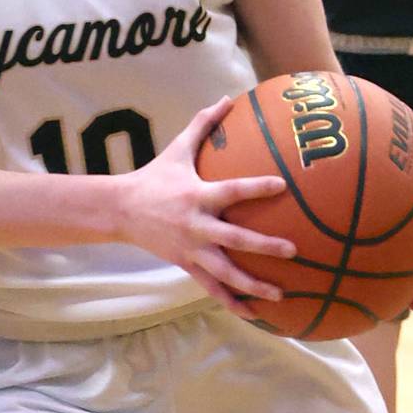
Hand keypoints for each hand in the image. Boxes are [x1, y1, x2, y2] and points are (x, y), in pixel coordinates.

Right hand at [117, 97, 296, 317]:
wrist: (121, 209)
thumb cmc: (155, 176)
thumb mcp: (177, 148)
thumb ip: (203, 124)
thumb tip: (226, 98)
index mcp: (198, 196)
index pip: (232, 191)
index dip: (256, 187)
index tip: (282, 185)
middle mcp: (197, 225)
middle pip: (235, 240)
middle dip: (264, 246)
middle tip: (292, 250)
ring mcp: (191, 249)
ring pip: (226, 273)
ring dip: (253, 285)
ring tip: (281, 294)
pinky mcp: (186, 265)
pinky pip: (212, 288)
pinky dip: (232, 302)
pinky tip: (255, 314)